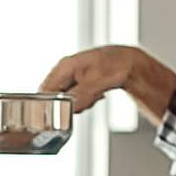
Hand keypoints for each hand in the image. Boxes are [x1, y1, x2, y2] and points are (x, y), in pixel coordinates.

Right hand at [39, 45, 175, 122]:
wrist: (130, 62)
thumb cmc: (115, 65)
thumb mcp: (96, 82)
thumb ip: (80, 96)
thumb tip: (68, 109)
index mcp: (64, 67)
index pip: (45, 91)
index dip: (51, 105)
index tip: (64, 113)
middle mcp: (65, 71)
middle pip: (55, 97)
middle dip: (69, 105)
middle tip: (87, 101)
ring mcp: (72, 76)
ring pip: (67, 100)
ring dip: (81, 103)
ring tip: (95, 95)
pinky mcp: (79, 83)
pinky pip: (76, 98)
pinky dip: (87, 100)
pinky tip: (97, 95)